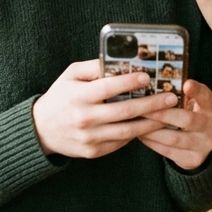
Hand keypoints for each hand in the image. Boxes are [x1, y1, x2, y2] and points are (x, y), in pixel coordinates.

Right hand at [32, 60, 178, 158]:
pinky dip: (136, 134)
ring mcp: (90, 137)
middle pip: (124, 111)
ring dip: (150, 123)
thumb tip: (118, 60)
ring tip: (168, 114)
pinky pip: (120, 142)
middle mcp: (85, 118)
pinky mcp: (93, 151)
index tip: (147, 77)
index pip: (108, 88)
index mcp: (79, 96)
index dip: (129, 82)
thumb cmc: (60, 96)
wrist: (40, 130)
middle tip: (171, 98)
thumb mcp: (70, 75)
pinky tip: (150, 125)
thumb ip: (93, 67)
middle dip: (151, 104)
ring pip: (127, 131)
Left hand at [138, 79, 211, 169]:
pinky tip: (141, 135)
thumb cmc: (189, 114)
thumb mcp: (191, 102)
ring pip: (175, 138)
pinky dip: (153, 143)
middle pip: (187, 119)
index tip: (185, 84)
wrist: (200, 144)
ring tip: (137, 122)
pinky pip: (169, 151)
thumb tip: (150, 81)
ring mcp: (205, 144)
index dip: (197, 90)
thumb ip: (179, 93)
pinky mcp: (194, 159)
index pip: (206, 96)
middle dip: (162, 114)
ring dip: (153, 130)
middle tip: (143, 108)